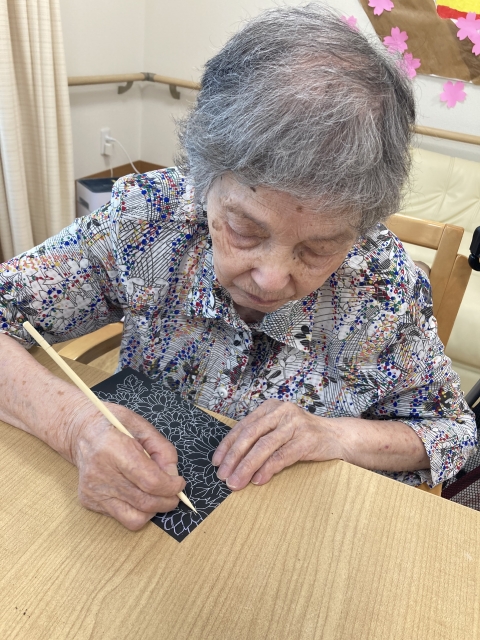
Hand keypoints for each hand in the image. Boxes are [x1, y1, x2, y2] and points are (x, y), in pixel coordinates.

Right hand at [68, 401, 185, 529]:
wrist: (80, 432)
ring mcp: (92, 490)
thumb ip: (162, 449)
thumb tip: (173, 476)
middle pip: (144, 502)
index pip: (149, 481)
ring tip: (155, 494)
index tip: (179, 483)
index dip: (170, 487)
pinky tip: (135, 492)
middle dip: (167, 501)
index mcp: (112, 448)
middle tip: (174, 493)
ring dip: (153, 509)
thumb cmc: (112, 424)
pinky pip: (122, 517)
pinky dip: (136, 509)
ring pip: (134, 518)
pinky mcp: (88, 501)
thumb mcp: (141, 425)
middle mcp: (99, 473)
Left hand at [212, 399, 340, 489]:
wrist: (337, 436)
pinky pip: (281, 456)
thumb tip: (233, 460)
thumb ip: (261, 436)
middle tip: (223, 476)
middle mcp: (281, 412)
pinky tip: (258, 480)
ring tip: (236, 483)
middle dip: (234, 457)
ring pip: (264, 446)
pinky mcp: (306, 440)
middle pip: (251, 435)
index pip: (243, 426)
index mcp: (271, 408)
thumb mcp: (280, 428)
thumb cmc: (303, 435)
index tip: (217, 461)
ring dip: (246, 467)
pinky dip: (267, 469)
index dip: (228, 445)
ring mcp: (294, 425)